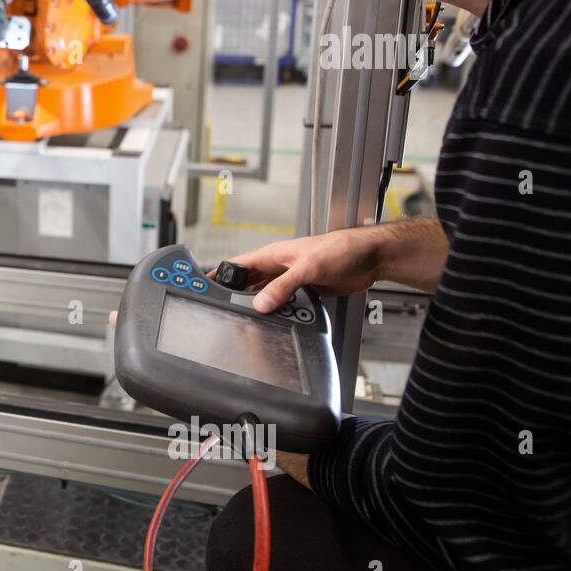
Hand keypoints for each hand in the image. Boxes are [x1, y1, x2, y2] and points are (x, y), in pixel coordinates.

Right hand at [218, 226, 389, 312]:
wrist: (368, 258)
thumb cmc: (341, 249)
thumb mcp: (307, 268)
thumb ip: (283, 287)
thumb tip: (261, 304)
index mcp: (273, 255)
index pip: (237, 264)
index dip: (219, 273)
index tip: (202, 283)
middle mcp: (278, 267)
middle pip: (248, 282)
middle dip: (234, 294)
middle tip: (221, 309)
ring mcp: (290, 279)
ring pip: (264, 294)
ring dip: (257, 305)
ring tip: (244, 319)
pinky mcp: (304, 290)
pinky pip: (283, 303)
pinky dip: (276, 311)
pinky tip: (273, 320)